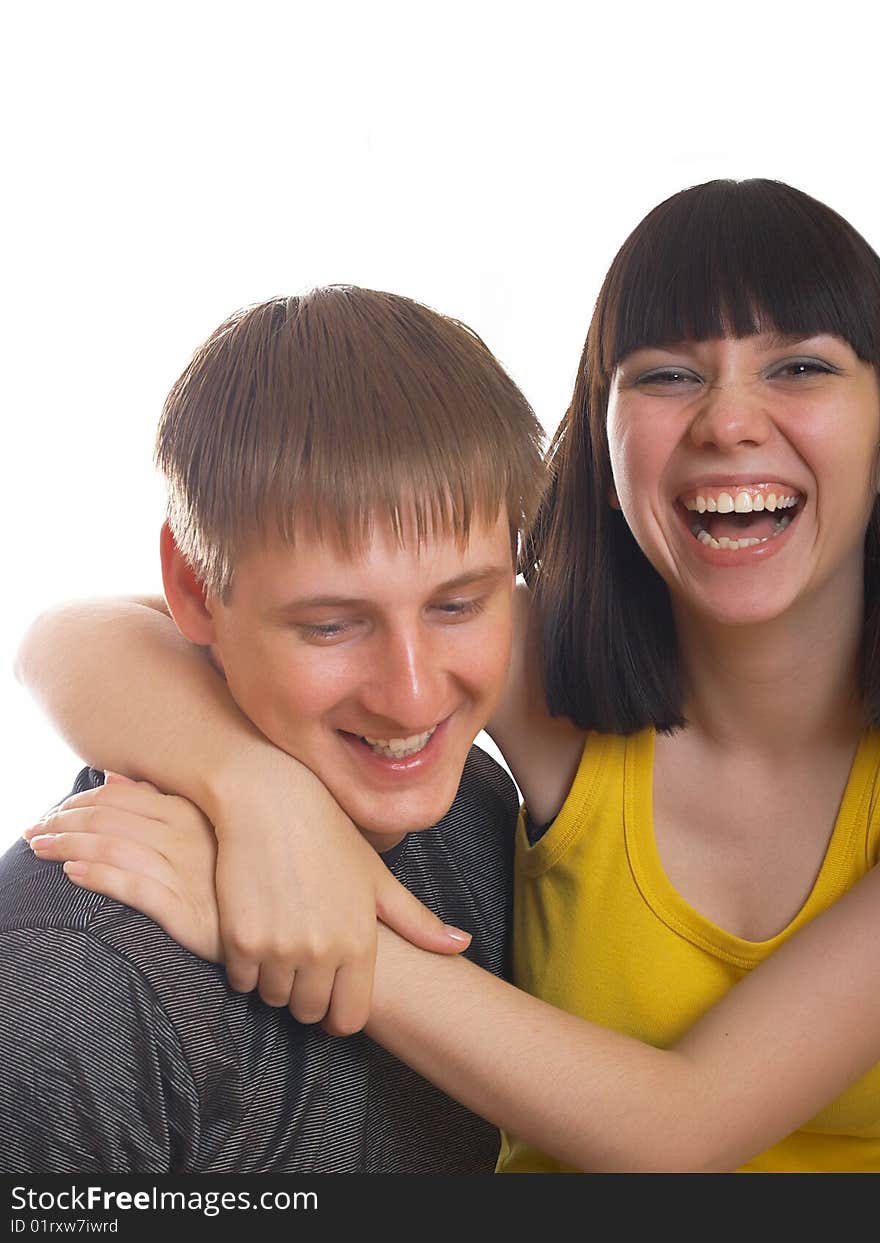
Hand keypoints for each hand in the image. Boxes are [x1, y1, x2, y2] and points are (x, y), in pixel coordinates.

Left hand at [22, 772, 221, 962]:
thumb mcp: (197, 827)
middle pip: (107, 819)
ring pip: (112, 848)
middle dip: (62, 822)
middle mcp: (184, 835)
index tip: (51, 814)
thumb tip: (110, 776)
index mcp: (186, 811)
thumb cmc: (224, 873)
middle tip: (33, 833)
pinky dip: (98, 876)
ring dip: (68, 845)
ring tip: (41, 850)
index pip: (117, 796)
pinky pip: (132, 887)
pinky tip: (73, 873)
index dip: (76, 802)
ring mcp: (185, 871)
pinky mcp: (184, 909)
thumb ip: (155, 800)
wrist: (266, 921)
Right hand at [209, 773, 472, 1035]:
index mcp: (360, 942)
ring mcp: (279, 948)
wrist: (271, 800)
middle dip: (307, 997)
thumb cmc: (329, 836)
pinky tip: (256, 934)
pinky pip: (241, 981)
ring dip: (275, 981)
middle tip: (303, 964)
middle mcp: (322, 952)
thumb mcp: (377, 878)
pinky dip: (246, 967)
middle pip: (309, 1013)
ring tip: (281, 943)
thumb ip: (416, 920)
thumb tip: (462, 943)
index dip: (339, 1013)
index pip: (349, 1018)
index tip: (330, 996)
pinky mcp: (241, 940)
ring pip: (274, 999)